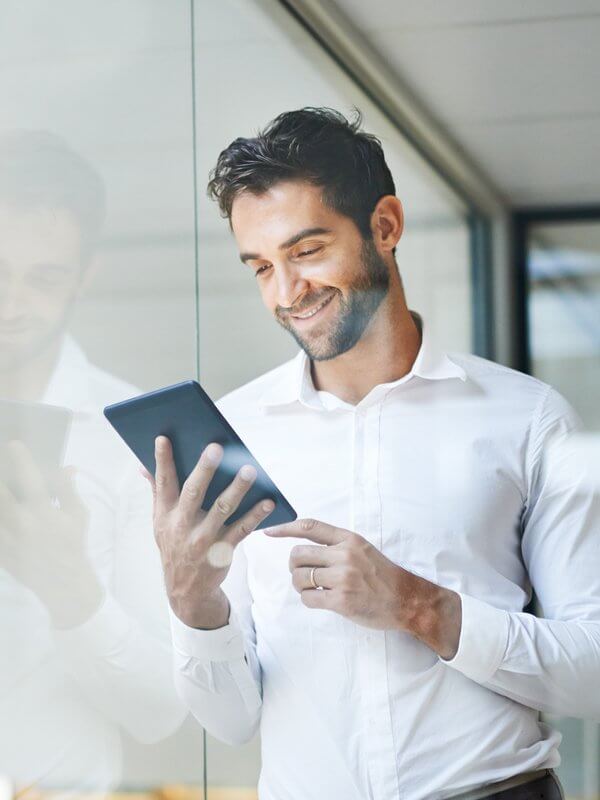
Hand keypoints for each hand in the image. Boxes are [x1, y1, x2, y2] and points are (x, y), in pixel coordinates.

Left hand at [0, 439, 103, 627]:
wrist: (63, 582)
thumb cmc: (72, 543)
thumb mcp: (78, 514)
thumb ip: (67, 489)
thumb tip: (65, 467)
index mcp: (43, 511)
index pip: (28, 476)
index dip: (19, 457)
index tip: (13, 444)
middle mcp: (21, 522)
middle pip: (1, 491)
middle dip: (1, 474)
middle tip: (1, 464)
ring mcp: (7, 537)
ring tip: (3, 488)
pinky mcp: (0, 549)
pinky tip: (3, 510)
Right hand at [140, 435, 273, 628]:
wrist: (186, 590)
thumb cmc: (175, 546)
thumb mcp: (160, 523)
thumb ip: (157, 492)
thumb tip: (143, 465)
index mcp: (165, 515)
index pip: (163, 483)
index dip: (162, 461)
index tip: (164, 438)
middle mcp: (182, 525)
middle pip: (193, 492)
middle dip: (204, 470)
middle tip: (216, 448)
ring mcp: (203, 538)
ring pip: (222, 509)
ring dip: (237, 488)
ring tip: (250, 470)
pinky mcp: (223, 550)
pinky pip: (242, 530)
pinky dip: (256, 516)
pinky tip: (268, 501)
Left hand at [265, 518, 460, 657]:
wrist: (408, 600)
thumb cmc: (383, 576)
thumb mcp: (363, 549)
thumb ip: (337, 545)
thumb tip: (304, 548)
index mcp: (349, 539)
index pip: (309, 527)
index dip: (285, 528)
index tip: (269, 532)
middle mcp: (345, 555)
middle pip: (298, 555)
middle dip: (294, 567)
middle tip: (303, 575)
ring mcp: (344, 578)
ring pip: (299, 578)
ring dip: (300, 585)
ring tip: (313, 589)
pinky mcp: (342, 601)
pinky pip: (308, 598)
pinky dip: (309, 600)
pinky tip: (320, 601)